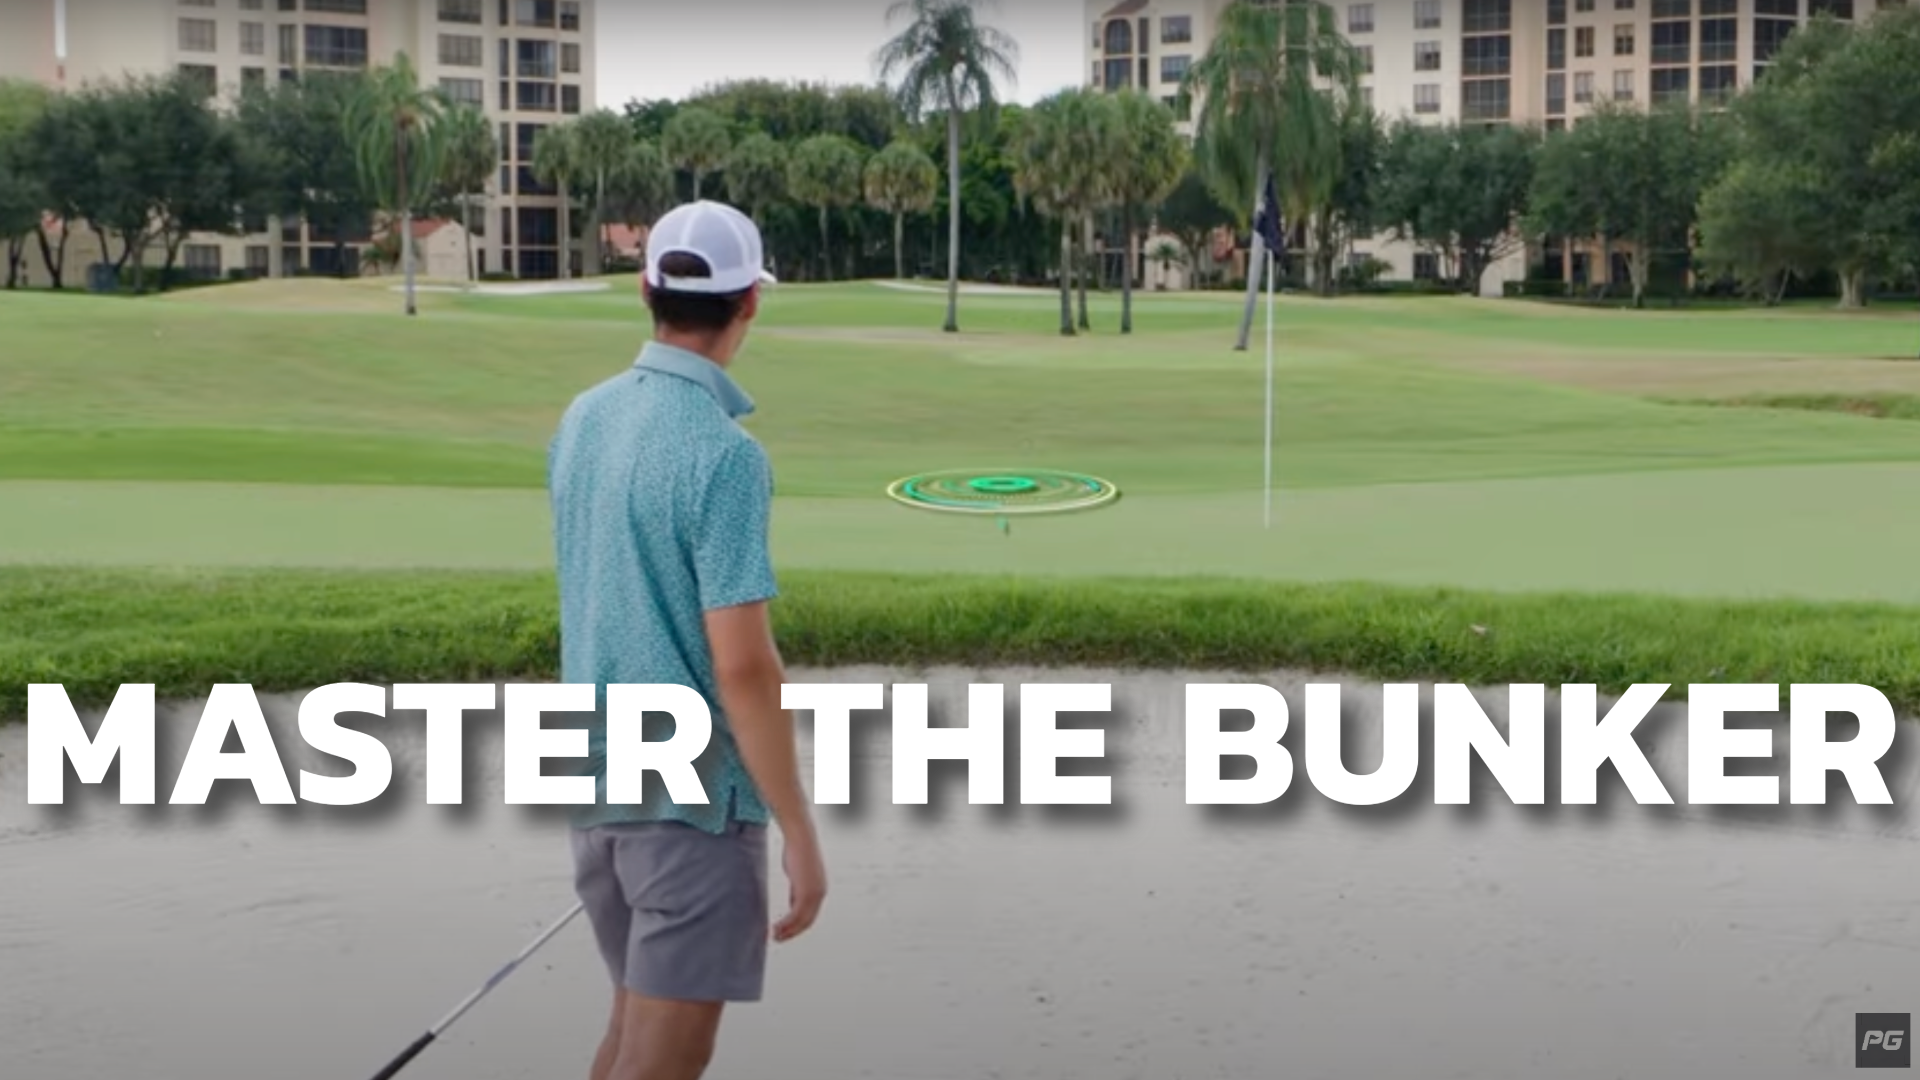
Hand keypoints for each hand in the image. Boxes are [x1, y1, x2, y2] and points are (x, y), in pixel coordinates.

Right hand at [773, 827, 825, 942]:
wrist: (801, 839)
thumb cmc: (798, 851)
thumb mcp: (798, 875)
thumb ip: (798, 890)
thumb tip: (793, 903)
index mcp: (820, 890)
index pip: (810, 914)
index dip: (798, 926)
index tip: (786, 931)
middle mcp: (820, 894)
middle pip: (807, 921)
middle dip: (792, 932)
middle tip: (778, 938)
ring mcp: (815, 894)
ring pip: (801, 921)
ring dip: (788, 931)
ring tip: (775, 936)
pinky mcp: (806, 892)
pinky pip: (795, 915)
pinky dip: (785, 924)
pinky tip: (776, 927)